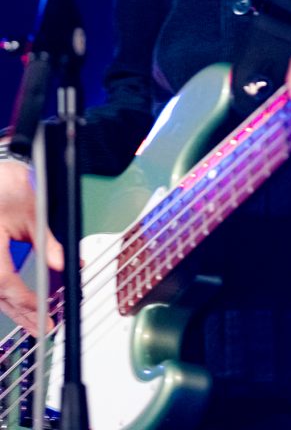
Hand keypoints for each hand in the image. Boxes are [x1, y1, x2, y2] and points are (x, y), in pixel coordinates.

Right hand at [0, 159, 63, 334]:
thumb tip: (63, 262)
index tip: (44, 310)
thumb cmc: (6, 184)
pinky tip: (19, 303)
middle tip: (43, 329)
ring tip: (34, 323)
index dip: (25, 299)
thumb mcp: (33, 209)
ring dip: (14, 307)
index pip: (5, 281)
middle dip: (21, 313)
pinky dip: (8, 293)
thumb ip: (46, 240)